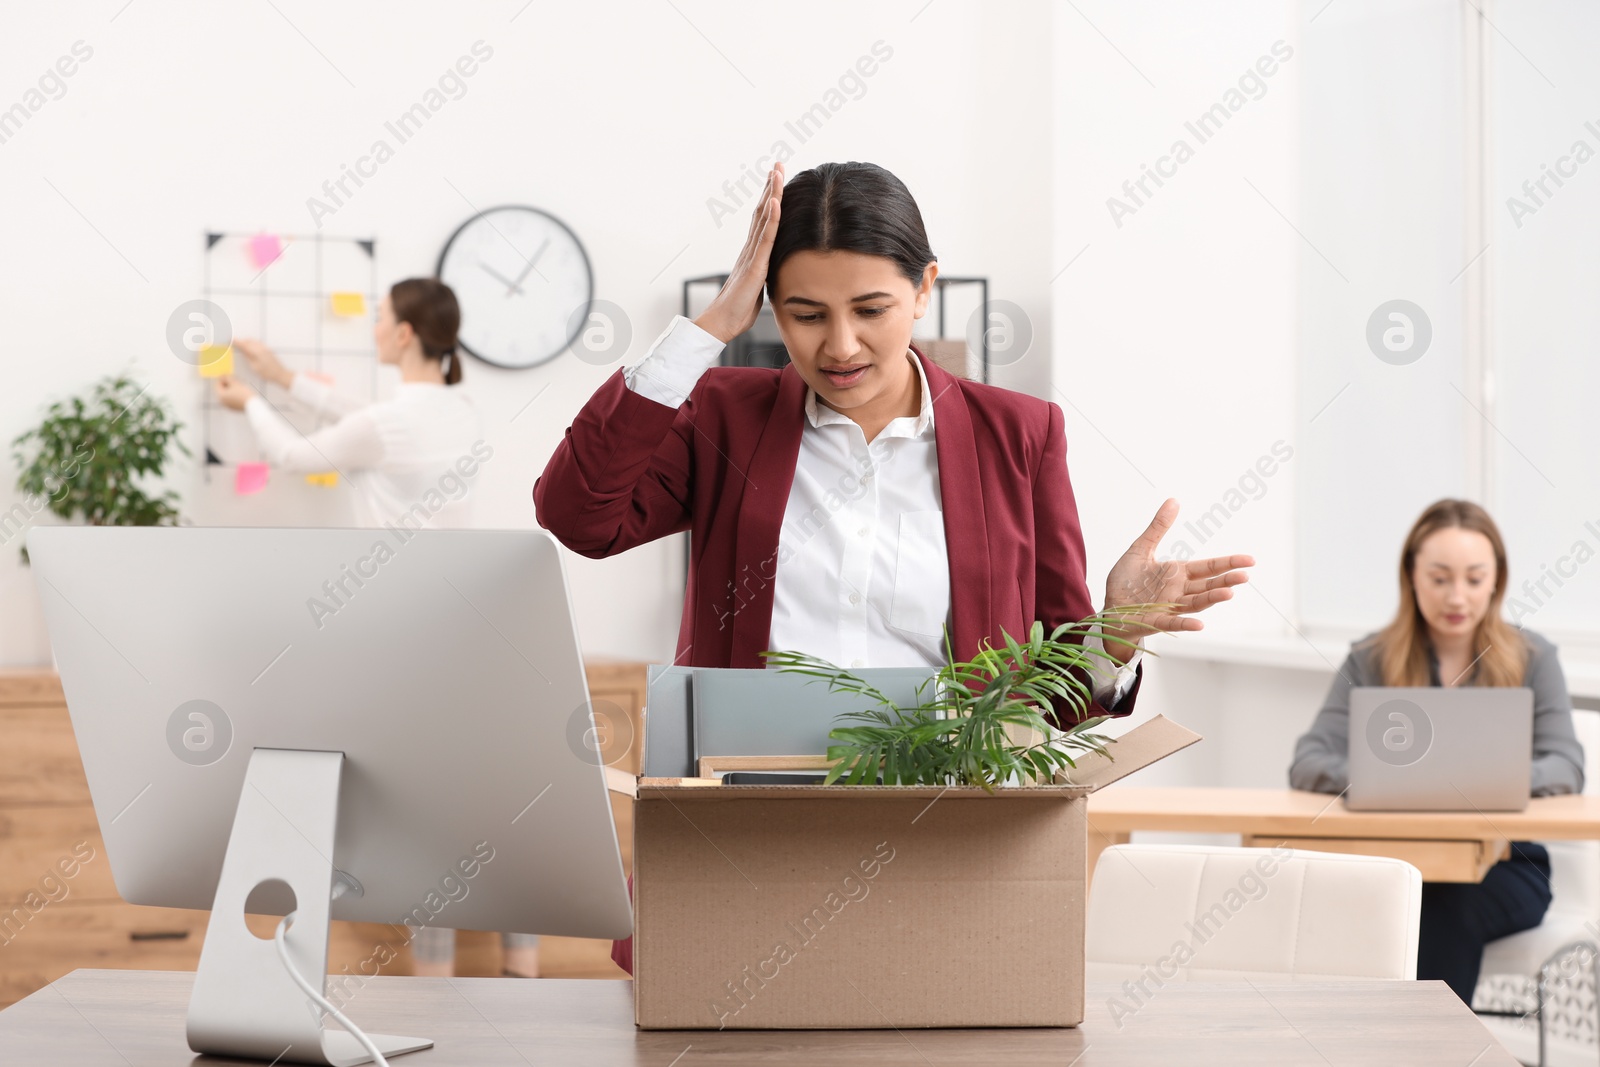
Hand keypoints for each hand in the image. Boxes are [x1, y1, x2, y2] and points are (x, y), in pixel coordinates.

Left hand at [214, 376, 256, 411]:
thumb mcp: (235, 383)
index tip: (227, 374)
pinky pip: (231, 399)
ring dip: (230, 389)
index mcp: (220, 395)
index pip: (217, 384)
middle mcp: (222, 401)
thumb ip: (228, 378)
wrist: (253, 405)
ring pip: (227, 395)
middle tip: (233, 379)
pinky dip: (234, 395)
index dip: (222, 378)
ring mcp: (227, 405)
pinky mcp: (233, 408)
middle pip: (222, 390)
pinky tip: (240, 392)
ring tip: (238, 385)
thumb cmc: (244, 393)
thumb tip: (224, 376)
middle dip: (227, 384)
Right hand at [234, 338, 291, 387]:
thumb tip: (241, 349)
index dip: (236, 341)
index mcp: (256, 352)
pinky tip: (249, 347)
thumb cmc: (268, 373)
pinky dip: (251, 343)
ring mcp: (265, 348)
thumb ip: (247, 356)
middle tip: (233, 342)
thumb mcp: (254, 366)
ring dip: (246, 341)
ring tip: (240, 345)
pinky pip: (257, 343)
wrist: (280, 374)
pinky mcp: (268, 349)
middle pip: (248, 340)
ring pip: (253, 341)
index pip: (244, 344)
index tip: (230, 339)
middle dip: (240, 341)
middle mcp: (261, 347)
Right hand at [694, 162, 783, 343]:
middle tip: (777, 165)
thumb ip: (765, 276)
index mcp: (753, 254)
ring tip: (777, 172)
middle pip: (761, 211)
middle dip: (770, 187)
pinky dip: (771, 218)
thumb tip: (774, 273)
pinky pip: (765, 239)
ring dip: (771, 194)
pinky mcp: (755, 266)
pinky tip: (776, 202)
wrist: (721, 324)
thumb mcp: (759, 288)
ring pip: (762, 218)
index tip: (776, 180)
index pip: (763, 221)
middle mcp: (750, 249)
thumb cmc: (738, 311)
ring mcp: (752, 255)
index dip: (770, 199)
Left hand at [1100, 498, 1254, 662]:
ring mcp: (1168, 606)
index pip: (1208, 567)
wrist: (1109, 607)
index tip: (1250, 560)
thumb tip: (1174, 501)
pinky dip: (1186, 623)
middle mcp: (1178, 590)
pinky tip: (1200, 624)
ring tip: (1229, 594)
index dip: (1227, 563)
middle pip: (1207, 585)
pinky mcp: (1154, 620)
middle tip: (1245, 576)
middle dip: (1226, 581)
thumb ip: (1158, 528)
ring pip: (1195, 603)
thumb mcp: (1141, 549)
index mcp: (1178, 573)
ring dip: (1212, 599)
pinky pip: (1172, 622)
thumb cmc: (1126, 581)